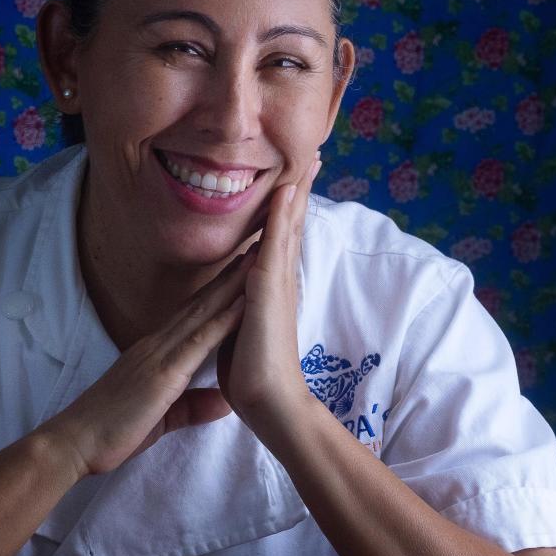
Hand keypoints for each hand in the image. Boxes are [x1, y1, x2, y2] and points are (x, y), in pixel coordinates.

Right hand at [44, 250, 255, 476]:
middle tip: (255, 248)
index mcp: (155, 354)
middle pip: (199, 305)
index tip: (239, 272)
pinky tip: (243, 303)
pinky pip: (198, 341)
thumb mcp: (161, 418)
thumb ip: (192, 407)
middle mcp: (157, 346)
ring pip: (201, 313)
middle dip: (228, 277)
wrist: (77, 442)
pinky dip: (222, 320)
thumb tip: (224, 402)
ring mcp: (159, 355)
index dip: (216, 294)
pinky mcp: (163, 373)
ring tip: (256, 260)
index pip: (191, 317)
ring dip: (231, 287)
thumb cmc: (112, 431)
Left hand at [218, 154, 319, 441]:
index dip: (287, 209)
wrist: (268, 403)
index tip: (294, 178)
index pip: (279, 240)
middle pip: (291, 225)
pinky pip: (274, 247)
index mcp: (270, 289)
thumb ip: (244, 309)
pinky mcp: (268, 293)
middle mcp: (278, 281)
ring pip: (287, 229)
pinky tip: (285, 192)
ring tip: (309, 159)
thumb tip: (240, 302)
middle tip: (315, 153)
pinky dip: (280, 218)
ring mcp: (276, 285)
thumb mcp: (243, 329)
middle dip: (301, 190)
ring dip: (297, 193)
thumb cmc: (252, 374)